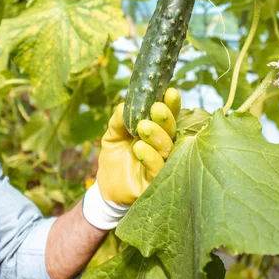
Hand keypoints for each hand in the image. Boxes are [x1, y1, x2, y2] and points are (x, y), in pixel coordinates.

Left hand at [96, 88, 180, 204]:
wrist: (106, 187)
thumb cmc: (114, 157)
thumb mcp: (113, 134)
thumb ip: (119, 119)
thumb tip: (124, 105)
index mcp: (157, 131)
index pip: (168, 116)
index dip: (171, 104)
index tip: (169, 91)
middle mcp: (164, 146)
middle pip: (171, 130)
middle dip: (165, 118)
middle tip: (156, 109)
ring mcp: (162, 164)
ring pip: (167, 149)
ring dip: (157, 136)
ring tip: (143, 127)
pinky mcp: (156, 182)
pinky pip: (158, 169)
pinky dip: (150, 157)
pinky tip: (139, 148)